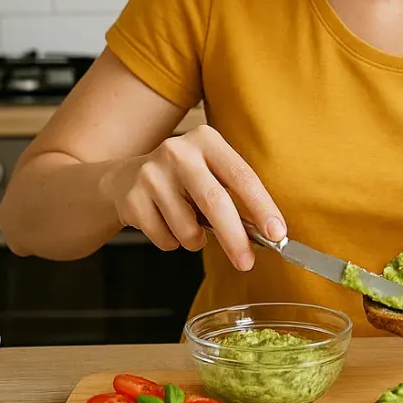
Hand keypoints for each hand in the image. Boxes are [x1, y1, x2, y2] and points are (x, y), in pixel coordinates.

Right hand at [99, 125, 284, 271]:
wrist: (124, 179)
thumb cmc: (182, 180)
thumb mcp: (210, 171)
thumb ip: (235, 195)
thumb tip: (267, 233)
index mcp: (206, 140)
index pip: (242, 176)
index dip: (262, 207)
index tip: (277, 233)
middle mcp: (178, 151)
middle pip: (215, 202)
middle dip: (235, 238)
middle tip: (247, 262)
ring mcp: (152, 174)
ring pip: (188, 229)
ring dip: (195, 240)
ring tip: (188, 225)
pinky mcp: (133, 199)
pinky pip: (166, 239)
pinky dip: (172, 242)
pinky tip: (165, 223)